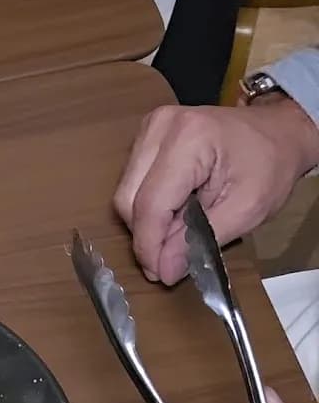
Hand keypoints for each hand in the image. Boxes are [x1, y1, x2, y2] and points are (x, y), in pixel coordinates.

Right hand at [114, 98, 318, 283]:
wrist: (277, 131)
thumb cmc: (270, 165)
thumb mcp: (246, 211)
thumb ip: (200, 241)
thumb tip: (163, 270)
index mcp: (188, 138)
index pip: (150, 203)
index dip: (150, 246)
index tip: (161, 275)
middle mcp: (160, 126)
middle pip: (128, 198)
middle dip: (147, 236)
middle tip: (170, 261)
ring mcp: (150, 127)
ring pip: (125, 192)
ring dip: (147, 222)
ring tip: (178, 233)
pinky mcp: (147, 134)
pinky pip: (132, 182)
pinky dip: (148, 206)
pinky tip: (175, 212)